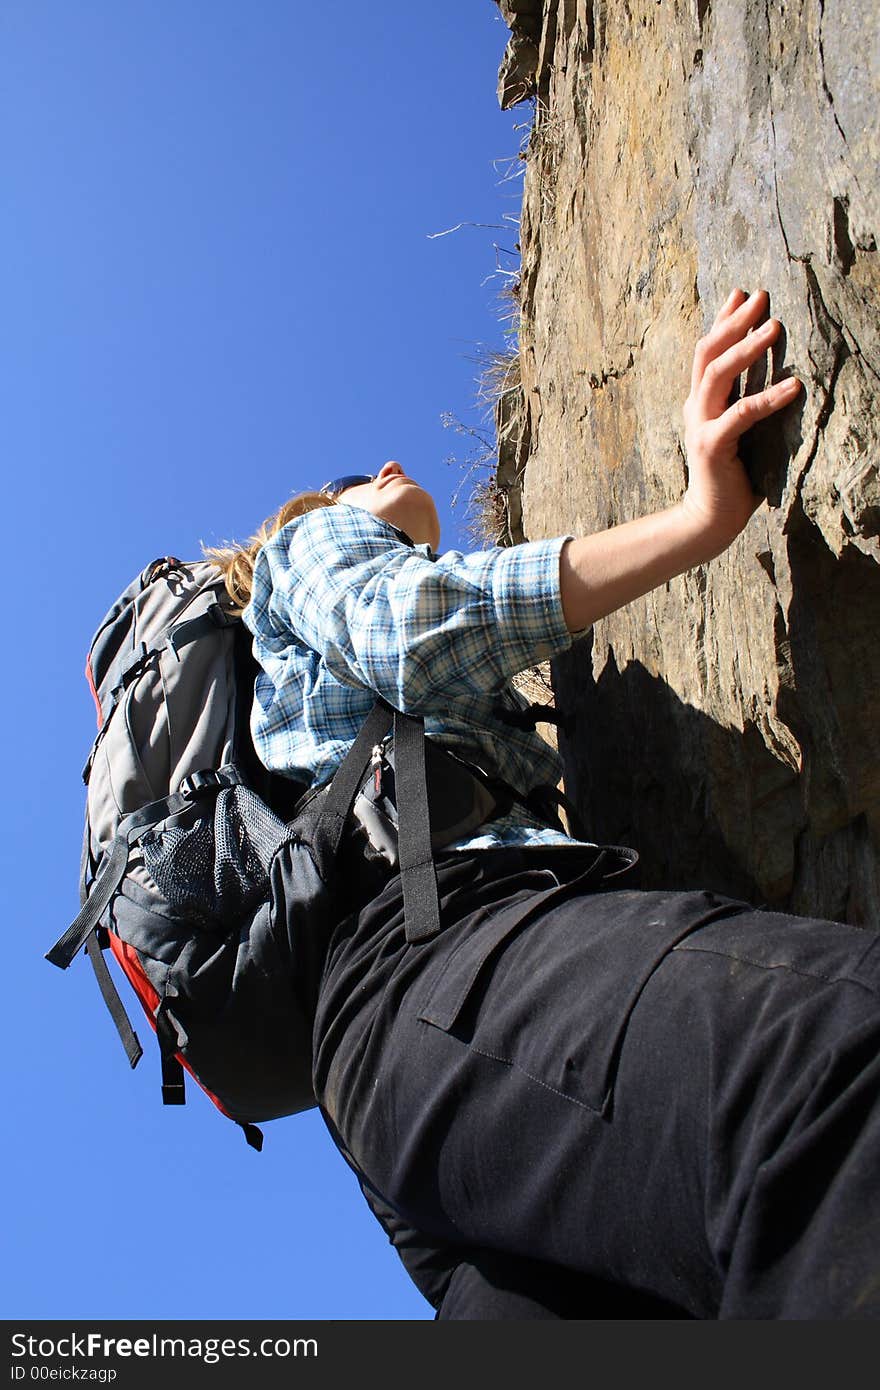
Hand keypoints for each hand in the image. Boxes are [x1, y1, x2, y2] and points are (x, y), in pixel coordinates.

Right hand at [681, 288, 802, 551]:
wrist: (709, 519)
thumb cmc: (732, 477)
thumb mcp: (737, 431)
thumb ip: (743, 405)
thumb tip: (778, 375)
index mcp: (700, 403)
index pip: (707, 352)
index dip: (722, 320)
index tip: (741, 293)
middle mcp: (696, 409)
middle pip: (707, 354)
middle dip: (733, 322)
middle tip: (760, 296)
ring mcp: (701, 426)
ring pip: (718, 375)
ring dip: (747, 348)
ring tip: (774, 327)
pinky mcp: (713, 447)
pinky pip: (742, 414)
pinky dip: (768, 397)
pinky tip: (794, 385)